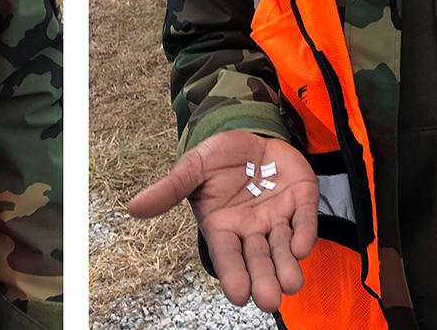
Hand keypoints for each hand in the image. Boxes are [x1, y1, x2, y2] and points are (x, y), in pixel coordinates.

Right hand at [128, 130, 317, 311]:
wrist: (248, 136)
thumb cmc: (216, 160)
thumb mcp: (191, 169)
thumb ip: (169, 190)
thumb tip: (132, 208)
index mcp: (223, 226)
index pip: (227, 256)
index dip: (232, 274)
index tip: (238, 295)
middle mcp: (251, 230)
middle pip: (258, 260)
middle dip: (264, 280)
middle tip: (269, 300)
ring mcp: (277, 218)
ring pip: (283, 248)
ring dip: (288, 267)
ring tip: (291, 284)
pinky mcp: (300, 202)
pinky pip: (304, 220)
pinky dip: (304, 233)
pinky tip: (301, 246)